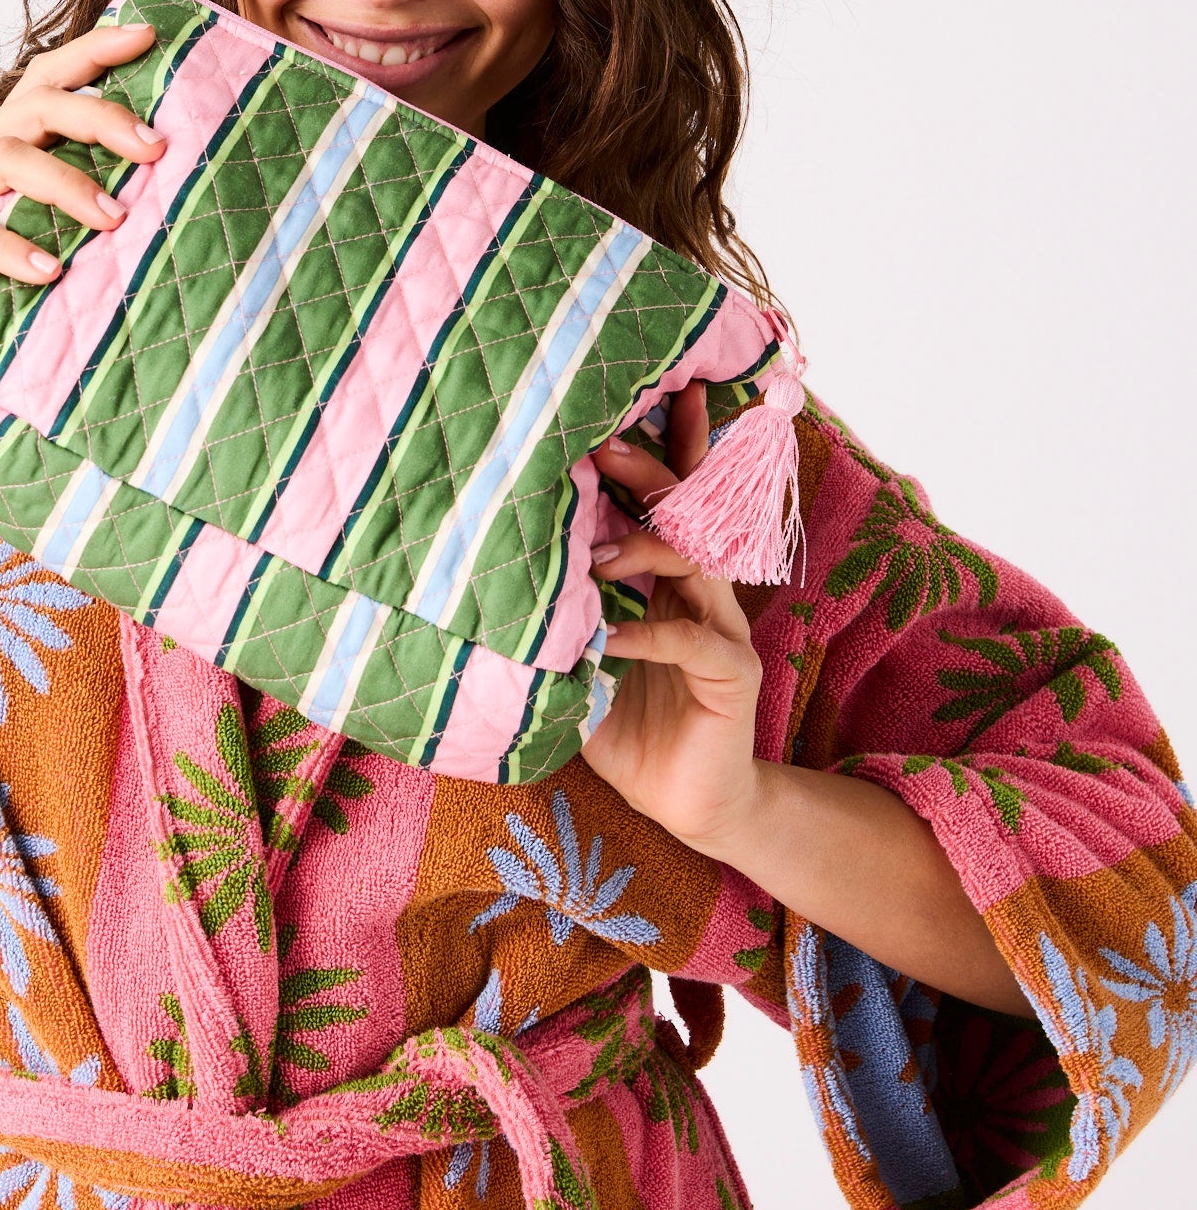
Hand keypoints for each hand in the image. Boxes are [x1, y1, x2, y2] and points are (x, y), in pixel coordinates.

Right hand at [0, 21, 164, 383]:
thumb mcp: (14, 241)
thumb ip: (56, 217)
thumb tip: (140, 211)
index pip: (44, 82)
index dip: (92, 53)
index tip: (147, 38)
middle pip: (36, 108)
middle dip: (100, 118)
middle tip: (155, 148)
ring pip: (5, 159)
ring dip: (67, 185)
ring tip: (115, 219)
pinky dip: (9, 247)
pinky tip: (46, 271)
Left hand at [580, 384, 768, 856]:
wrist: (686, 806)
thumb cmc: (628, 731)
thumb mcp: (574, 671)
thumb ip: (548, 629)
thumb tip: (475, 595)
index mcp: (667, 584)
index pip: (669, 504)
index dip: (664, 451)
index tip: (633, 403)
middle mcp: (702, 595)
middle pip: (685, 515)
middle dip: (650, 476)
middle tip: (608, 446)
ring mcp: (724, 629)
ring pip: (694, 565)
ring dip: (643, 551)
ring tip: (594, 556)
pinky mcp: (733, 673)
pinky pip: (692, 641)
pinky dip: (647, 636)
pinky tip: (608, 641)